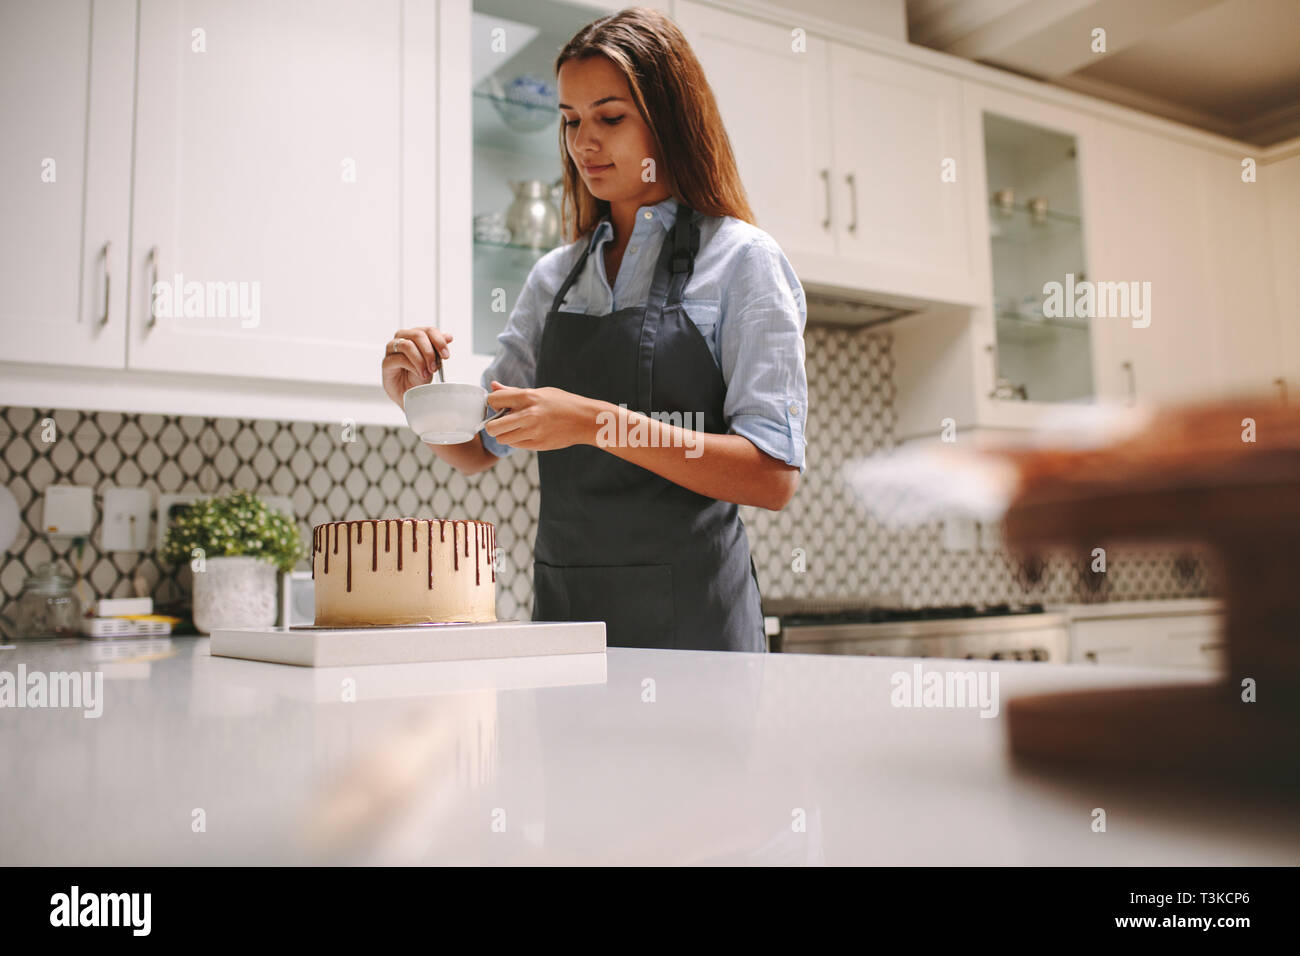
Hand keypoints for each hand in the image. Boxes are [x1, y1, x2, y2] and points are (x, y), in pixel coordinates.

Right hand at [381, 327, 453, 407]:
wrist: (409, 394)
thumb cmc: (418, 377)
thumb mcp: (433, 362)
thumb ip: (438, 349)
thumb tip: (448, 336)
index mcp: (415, 336)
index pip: (429, 330)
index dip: (439, 341)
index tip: (446, 355)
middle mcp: (403, 338)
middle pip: (418, 335)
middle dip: (430, 352)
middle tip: (435, 367)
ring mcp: (392, 349)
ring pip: (407, 345)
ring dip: (420, 360)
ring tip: (427, 372)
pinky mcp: (386, 362)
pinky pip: (399, 358)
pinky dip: (412, 366)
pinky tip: (418, 374)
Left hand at [482, 381, 599, 451]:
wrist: (585, 420)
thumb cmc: (562, 403)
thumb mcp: (539, 392)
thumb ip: (513, 391)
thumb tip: (493, 385)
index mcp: (527, 397)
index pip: (494, 400)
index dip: (493, 403)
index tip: (499, 405)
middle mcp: (528, 414)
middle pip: (492, 427)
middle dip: (492, 425)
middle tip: (501, 422)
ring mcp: (533, 431)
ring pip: (502, 439)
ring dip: (505, 434)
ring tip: (516, 428)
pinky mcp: (538, 444)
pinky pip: (516, 445)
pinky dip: (518, 440)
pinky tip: (528, 433)